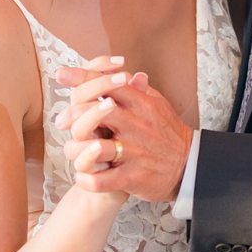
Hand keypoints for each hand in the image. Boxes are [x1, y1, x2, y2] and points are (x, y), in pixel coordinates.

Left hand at [55, 59, 190, 203]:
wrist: (190, 165)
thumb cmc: (167, 132)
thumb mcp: (157, 104)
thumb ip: (137, 89)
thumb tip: (123, 71)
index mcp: (141, 104)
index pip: (109, 84)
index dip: (82, 77)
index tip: (62, 75)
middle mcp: (136, 125)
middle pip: (97, 111)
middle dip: (73, 115)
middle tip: (61, 122)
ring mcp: (134, 152)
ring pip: (94, 147)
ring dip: (76, 150)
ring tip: (73, 151)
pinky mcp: (134, 176)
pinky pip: (102, 180)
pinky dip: (87, 179)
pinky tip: (83, 176)